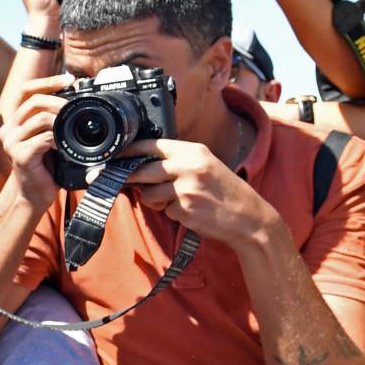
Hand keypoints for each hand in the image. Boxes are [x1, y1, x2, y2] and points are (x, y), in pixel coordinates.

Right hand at [0, 74, 73, 211]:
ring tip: (72, 130)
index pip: (26, 90)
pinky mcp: (20, 155)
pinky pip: (44, 139)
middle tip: (77, 108)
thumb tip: (76, 100)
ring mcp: (12, 142)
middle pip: (34, 101)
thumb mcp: (50, 138)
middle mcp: (9, 129)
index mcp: (15, 121)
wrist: (36, 196)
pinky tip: (66, 147)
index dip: (48, 81)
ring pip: (40, 118)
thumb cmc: (46, 168)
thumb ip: (54, 120)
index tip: (70, 79)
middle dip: (60, 101)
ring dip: (61, 122)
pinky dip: (60, 140)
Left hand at [123, 137, 272, 245]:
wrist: (250, 218)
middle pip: (141, 170)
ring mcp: (185, 188)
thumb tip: (138, 167)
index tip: (114, 156)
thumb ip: (176, 163)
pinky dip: (170, 213)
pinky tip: (188, 212)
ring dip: (153, 200)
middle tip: (115, 181)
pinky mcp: (184, 209)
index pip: (151, 146)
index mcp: (193, 151)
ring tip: (174, 201)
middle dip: (127, 178)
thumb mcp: (205, 166)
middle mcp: (188, 166)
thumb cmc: (225, 192)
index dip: (128, 151)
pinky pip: (163, 210)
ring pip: (148, 194)